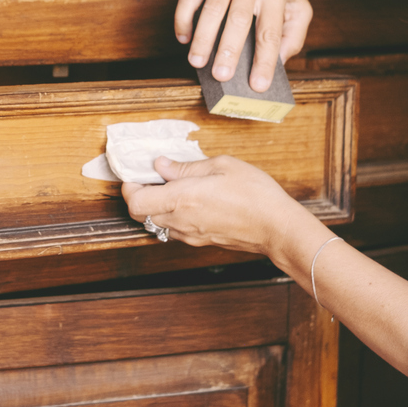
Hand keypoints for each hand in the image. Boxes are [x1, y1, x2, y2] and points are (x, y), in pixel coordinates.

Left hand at [121, 155, 312, 260]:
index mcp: (182, 199)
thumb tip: (162, 165)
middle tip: (151, 179)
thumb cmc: (255, 194)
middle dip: (138, 197)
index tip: (138, 173)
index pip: (136, 202)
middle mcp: (181, 220)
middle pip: (140, 215)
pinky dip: (170, 216)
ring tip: (170, 189)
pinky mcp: (200, 241)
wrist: (277, 228)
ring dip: (154, 207)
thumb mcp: (222, 166)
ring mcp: (190, 234)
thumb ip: (186, 167)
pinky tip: (186, 202)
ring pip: (155, 224)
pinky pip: (173, 230)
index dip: (130, 188)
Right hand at [174, 0, 312, 91]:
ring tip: (197, 62)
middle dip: (229, 50)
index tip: (258, 84)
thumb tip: (277, 62)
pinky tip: (183, 37)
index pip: (270, 32)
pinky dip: (184, 17)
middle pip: (238, 19)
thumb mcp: (299, 6)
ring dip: (203, 37)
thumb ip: (294, 36)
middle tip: (222, 76)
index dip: (264, 60)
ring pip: (212, 8)